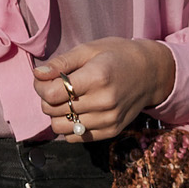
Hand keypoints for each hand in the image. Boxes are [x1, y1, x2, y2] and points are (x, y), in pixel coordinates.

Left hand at [32, 39, 175, 139]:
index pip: (52, 94)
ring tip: (67, 101)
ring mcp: (109, 119)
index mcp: (97, 77)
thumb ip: (62, 63)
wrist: (151, 73)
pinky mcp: (112, 131)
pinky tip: (79, 112)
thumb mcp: (90, 50)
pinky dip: (70, 126)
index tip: (45, 79)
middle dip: (48, 99)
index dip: (41, 86)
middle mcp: (104, 101)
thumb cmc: (118, 56)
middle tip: (58, 87)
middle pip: (53, 111)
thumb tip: (37, 75)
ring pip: (61, 128)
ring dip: (57, 115)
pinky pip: (75, 138)